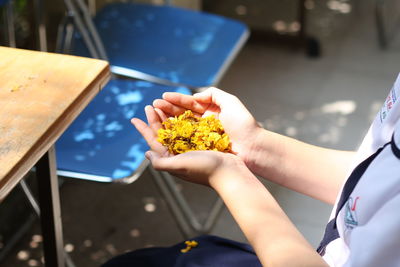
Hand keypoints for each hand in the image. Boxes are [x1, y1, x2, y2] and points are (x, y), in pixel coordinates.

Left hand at [131, 105, 245, 186]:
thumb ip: (161, 162)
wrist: (229, 172)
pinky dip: (181, 121)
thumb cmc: (205, 169)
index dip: (143, 130)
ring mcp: (190, 149)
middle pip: (162, 134)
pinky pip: (187, 130)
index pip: (153, 142)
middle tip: (149, 106)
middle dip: (155, 120)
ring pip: (174, 130)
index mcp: (172, 159)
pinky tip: (179, 114)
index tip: (134, 119)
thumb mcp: (180, 166)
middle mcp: (179, 154)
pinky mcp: (201, 144)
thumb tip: (147, 154)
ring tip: (161, 106)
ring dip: (167, 118)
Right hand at [152, 87, 262, 167]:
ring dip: (166, 120)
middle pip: (181, 114)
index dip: (176, 99)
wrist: (253, 147)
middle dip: (167, 109)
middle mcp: (204, 123)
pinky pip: (184, 140)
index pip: (189, 103)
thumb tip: (195, 96)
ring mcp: (201, 136)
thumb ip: (213, 94)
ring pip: (180, 126)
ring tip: (154, 114)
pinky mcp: (201, 148)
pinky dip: (173, 135)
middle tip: (153, 105)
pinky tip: (163, 130)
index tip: (163, 97)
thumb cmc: (244, 125)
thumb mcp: (231, 102)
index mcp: (210, 111)